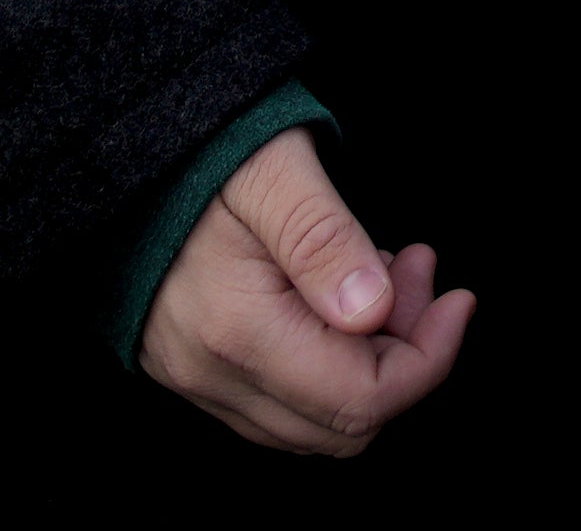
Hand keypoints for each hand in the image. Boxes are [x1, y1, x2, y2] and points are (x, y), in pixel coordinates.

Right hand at [135, 129, 473, 456]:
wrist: (123, 161)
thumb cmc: (206, 155)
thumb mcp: (275, 173)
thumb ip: (324, 240)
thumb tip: (373, 314)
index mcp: (238, 330)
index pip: (361, 399)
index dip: (430, 358)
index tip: (457, 299)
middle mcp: (213, 375)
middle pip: (345, 425)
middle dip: (406, 354)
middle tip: (414, 269)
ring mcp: (198, 382)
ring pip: (315, 424)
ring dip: (370, 360)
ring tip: (384, 272)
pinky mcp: (194, 375)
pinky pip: (280, 408)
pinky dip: (330, 365)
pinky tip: (340, 297)